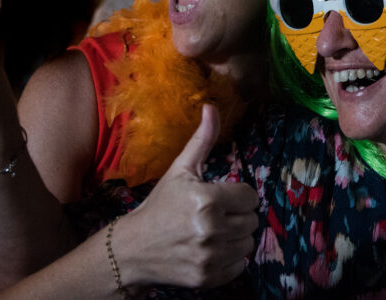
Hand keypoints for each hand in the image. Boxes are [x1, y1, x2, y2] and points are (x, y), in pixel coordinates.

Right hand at [115, 104, 258, 288]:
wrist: (133, 248)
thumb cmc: (159, 205)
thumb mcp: (180, 170)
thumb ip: (202, 140)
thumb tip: (212, 107)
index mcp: (206, 200)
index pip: (250, 196)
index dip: (238, 195)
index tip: (221, 196)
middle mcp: (211, 230)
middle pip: (252, 220)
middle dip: (237, 215)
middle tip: (216, 214)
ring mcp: (210, 257)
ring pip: (248, 243)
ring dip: (236, 236)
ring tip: (214, 231)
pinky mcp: (208, 278)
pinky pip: (240, 265)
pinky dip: (230, 258)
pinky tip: (211, 249)